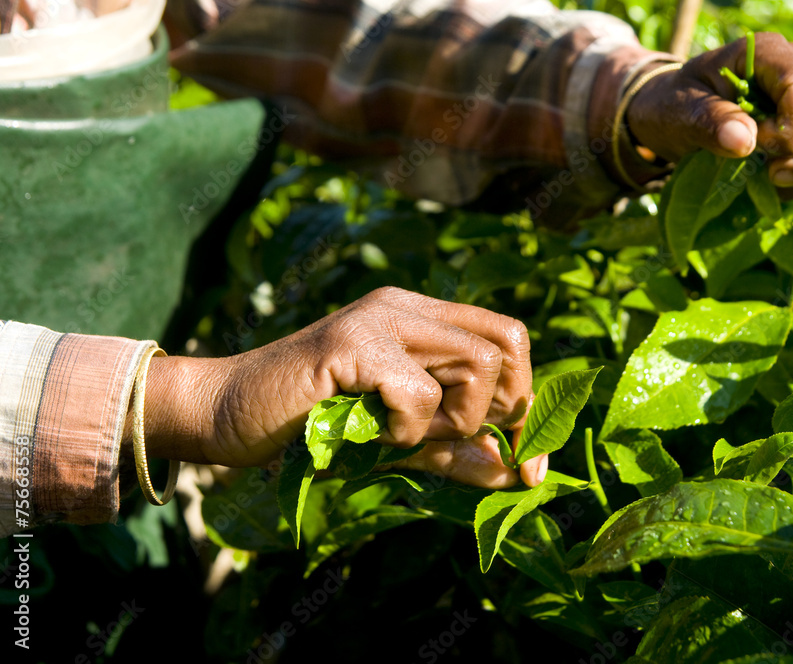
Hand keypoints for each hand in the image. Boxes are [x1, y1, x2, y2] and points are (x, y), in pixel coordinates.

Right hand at [143, 287, 545, 487]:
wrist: (225, 418)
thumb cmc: (313, 431)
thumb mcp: (403, 444)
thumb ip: (460, 452)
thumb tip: (524, 475)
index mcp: (422, 319)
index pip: (510, 338)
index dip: (528, 401)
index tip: (526, 462)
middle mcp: (406, 306)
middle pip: (506, 347)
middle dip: (494, 411)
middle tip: (441, 440)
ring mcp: (378, 319)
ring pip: (476, 364)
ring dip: (450, 422)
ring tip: (398, 434)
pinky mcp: (351, 345)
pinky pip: (418, 394)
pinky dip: (405, 431)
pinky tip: (368, 433)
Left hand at [626, 32, 792, 194]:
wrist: (677, 112)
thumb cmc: (676, 105)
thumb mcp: (678, 110)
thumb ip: (708, 121)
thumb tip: (744, 141)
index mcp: (771, 55)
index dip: (791, 133)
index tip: (756, 149)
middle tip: (774, 177)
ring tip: (780, 182)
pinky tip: (789, 183)